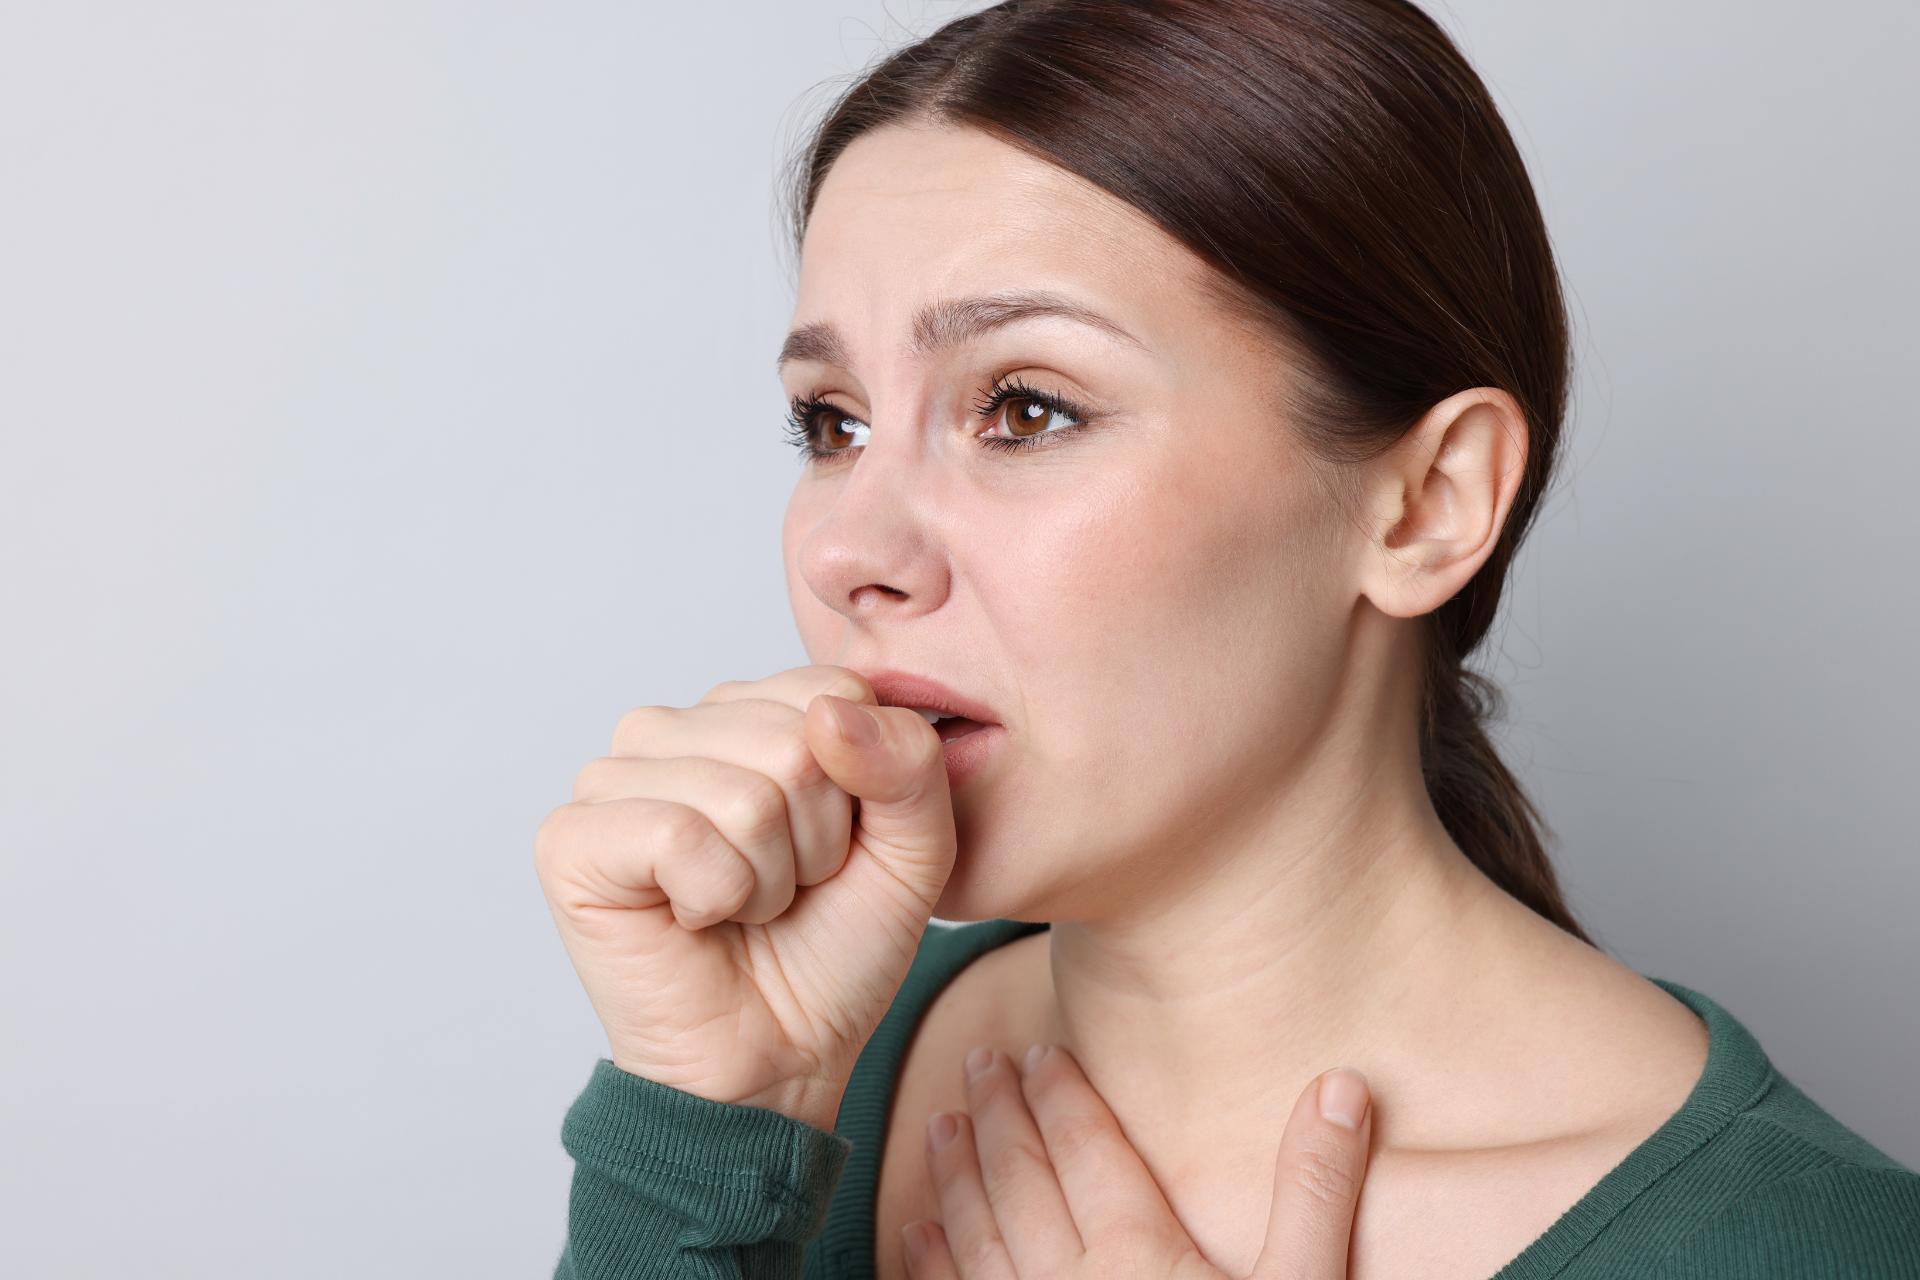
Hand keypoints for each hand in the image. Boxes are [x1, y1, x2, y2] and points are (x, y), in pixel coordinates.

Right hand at [534, 666, 955, 1126]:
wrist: (779, 1057)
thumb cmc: (835, 950)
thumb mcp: (914, 849)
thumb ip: (910, 764)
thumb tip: (831, 713)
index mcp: (749, 710)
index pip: (835, 691)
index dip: (859, 791)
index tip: (832, 848)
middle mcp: (676, 727)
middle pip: (796, 742)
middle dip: (815, 841)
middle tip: (784, 889)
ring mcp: (613, 776)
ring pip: (744, 793)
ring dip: (767, 878)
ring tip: (742, 906)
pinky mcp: (572, 837)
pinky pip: (678, 835)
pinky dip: (714, 897)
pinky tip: (694, 919)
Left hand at [904, 1046, 1371, 1278]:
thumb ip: (1315, 1190)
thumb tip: (1338, 1084)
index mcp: (1142, 1256)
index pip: (1088, 1150)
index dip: (1062, 1095)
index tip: (1038, 1051)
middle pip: (1021, 1179)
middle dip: (998, 1114)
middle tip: (978, 1062)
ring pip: (975, 1235)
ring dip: (954, 1175)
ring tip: (939, 1124)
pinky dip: (930, 1265)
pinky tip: (914, 1234)